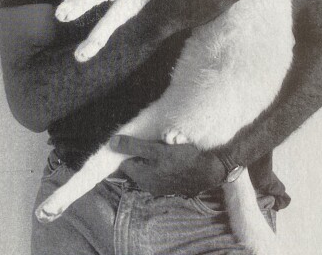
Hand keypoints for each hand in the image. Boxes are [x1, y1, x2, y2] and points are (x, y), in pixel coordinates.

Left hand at [109, 135, 225, 196]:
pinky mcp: (170, 182)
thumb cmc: (183, 159)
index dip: (126, 148)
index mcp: (142, 177)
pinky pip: (158, 169)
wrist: (210, 170)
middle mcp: (148, 185)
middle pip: (135, 164)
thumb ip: (133, 146)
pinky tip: (169, 151)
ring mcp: (159, 185)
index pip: (123, 162)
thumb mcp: (156, 149)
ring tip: (161, 143)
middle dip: (139, 151)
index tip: (134, 137)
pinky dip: (160, 160)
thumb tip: (111, 143)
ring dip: (150, 154)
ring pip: (147, 166)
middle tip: (149, 138)